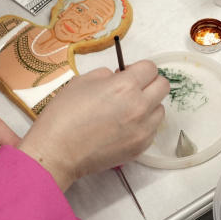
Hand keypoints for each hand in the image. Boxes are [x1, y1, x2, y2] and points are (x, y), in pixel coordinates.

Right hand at [18, 60, 168, 190]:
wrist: (57, 151)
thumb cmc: (64, 115)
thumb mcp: (82, 81)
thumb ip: (106, 75)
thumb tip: (118, 77)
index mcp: (125, 86)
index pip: (150, 68)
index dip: (138, 68)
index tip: (127, 74)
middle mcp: (140, 106)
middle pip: (163, 86)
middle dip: (149, 83)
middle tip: (132, 89)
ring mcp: (143, 129)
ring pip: (160, 109)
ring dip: (148, 105)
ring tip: (126, 111)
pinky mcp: (140, 147)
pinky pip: (152, 130)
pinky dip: (143, 125)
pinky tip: (123, 127)